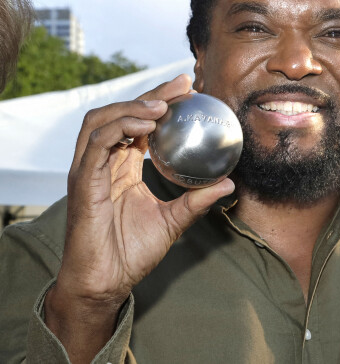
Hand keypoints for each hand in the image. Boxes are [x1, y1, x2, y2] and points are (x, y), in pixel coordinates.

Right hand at [45, 74, 234, 360]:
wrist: (105, 283)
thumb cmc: (132, 252)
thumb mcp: (173, 221)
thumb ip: (196, 200)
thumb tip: (229, 183)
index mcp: (121, 166)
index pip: (139, 122)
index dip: (161, 102)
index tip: (189, 89)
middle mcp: (103, 161)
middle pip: (122, 112)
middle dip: (151, 94)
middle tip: (182, 85)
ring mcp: (89, 168)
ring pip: (102, 120)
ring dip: (132, 106)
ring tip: (163, 105)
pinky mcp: (82, 180)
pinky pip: (97, 144)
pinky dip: (120, 128)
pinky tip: (147, 126)